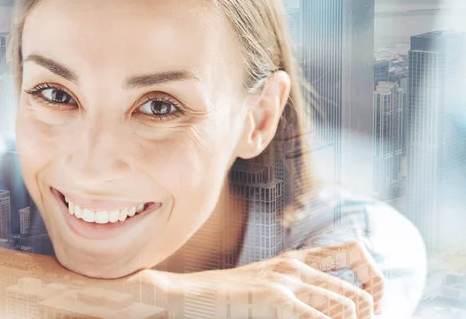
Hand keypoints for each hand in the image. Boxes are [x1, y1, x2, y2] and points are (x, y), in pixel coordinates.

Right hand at [137, 240, 384, 318]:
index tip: (373, 304)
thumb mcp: (268, 284)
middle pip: (358, 292)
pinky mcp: (275, 299)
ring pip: (347, 306)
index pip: (354, 252)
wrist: (190, 294)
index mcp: (297, 259)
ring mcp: (286, 281)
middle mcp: (296, 266)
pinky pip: (320, 318)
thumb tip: (331, 307)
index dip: (374, 277)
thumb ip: (297, 289)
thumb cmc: (228, 297)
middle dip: (368, 316)